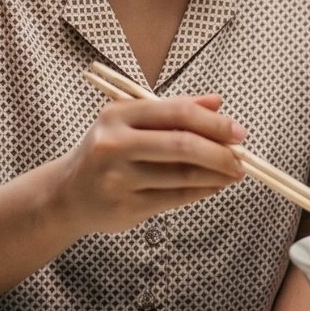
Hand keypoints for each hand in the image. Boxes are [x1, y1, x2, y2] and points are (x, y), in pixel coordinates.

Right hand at [56, 95, 246, 235]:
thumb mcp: (132, 123)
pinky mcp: (126, 207)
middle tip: (242, 158)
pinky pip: (175, 198)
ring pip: (182, 175)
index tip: (238, 132)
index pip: (177, 112)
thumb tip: (218, 102)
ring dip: (216, 174)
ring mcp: (118, 178)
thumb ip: (174, 110)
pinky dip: (201, 191)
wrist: (67, 194)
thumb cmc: (108, 152)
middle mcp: (114, 144)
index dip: (214, 122)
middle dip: (220, 152)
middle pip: (182, 145)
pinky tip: (214, 186)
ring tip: (233, 173)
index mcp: (119, 114)